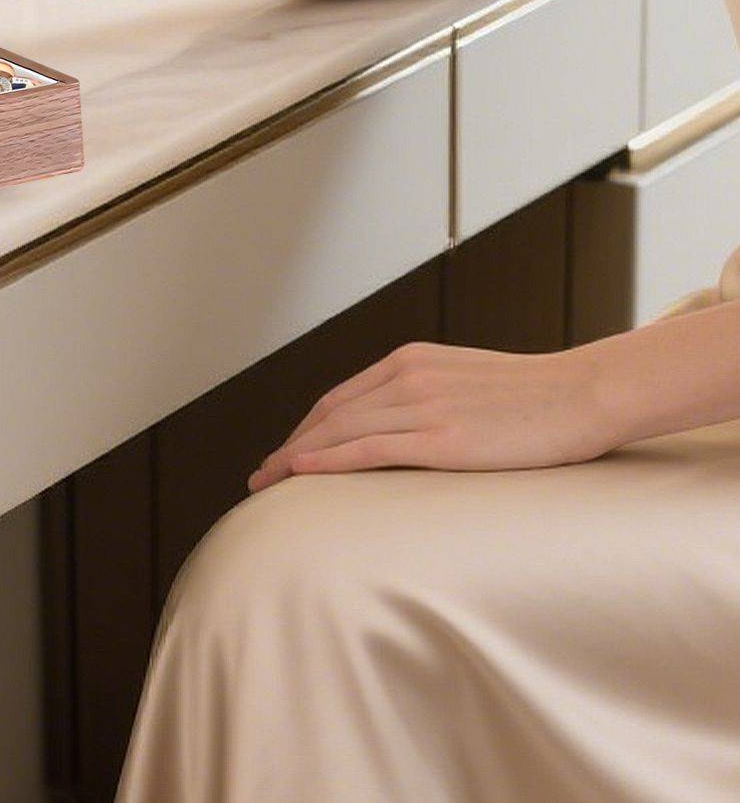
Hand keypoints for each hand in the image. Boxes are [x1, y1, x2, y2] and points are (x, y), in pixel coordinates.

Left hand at [248, 341, 617, 492]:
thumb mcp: (466, 382)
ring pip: (340, 431)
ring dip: (297, 458)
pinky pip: (369, 448)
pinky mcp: (441, 437)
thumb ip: (428, 395)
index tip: (285, 453)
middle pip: (329, 414)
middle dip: (290, 446)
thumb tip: (402, 426)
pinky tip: (301, 473)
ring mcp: (422, 405)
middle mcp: (407, 376)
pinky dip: (328, 460)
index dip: (306, 428)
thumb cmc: (534, 396)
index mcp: (411, 361)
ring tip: (269, 484)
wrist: (583, 394)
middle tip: (262, 476)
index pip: (340, 397)